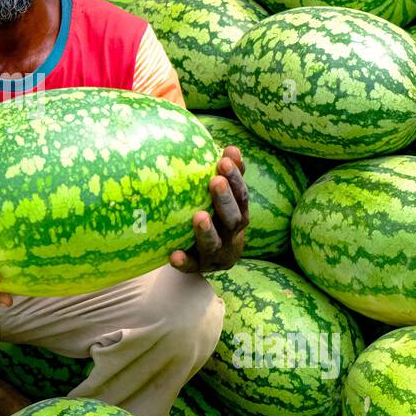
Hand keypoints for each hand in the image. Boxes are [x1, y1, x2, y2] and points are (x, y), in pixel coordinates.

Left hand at [169, 147, 248, 274]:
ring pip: (215, 244)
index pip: (242, 196)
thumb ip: (228, 175)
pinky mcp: (199, 267)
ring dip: (207, 231)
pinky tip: (174, 255)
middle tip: (215, 181)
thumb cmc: (217, 217)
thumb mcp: (226, 199)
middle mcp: (232, 236)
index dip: (236, 179)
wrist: (214, 258)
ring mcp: (217, 254)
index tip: (225, 160)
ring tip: (199, 216)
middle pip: (234, 219)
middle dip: (225, 200)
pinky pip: (192, 266)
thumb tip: (231, 147)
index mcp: (239, 215)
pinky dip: (184, 261)